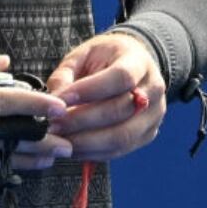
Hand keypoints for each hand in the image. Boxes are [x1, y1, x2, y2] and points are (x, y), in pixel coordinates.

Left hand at [47, 32, 165, 160]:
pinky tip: (71, 147)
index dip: (89, 90)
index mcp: (138, 61)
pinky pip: (120, 150)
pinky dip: (93, 152)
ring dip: (86, 142)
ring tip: (59, 139)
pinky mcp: (147, 134)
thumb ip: (66, 73)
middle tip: (52, 124)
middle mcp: (153, 90)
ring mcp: (154, 115)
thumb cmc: (102, 59)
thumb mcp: (82, 54)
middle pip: (121, 111)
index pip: (121, 78)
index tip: (60, 99)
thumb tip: (54, 99)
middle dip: (81, 121)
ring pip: (122, 136)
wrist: (131, 67)